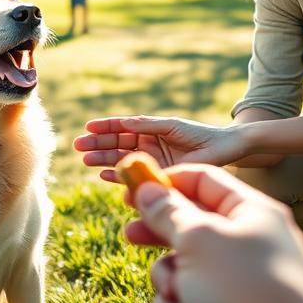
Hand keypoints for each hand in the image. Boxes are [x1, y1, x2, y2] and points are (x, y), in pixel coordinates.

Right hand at [73, 116, 241, 182]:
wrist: (223, 151)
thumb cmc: (201, 136)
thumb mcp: (172, 128)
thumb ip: (149, 128)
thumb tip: (125, 127)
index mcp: (151, 128)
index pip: (123, 126)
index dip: (105, 127)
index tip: (88, 127)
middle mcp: (147, 143)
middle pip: (117, 143)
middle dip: (98, 144)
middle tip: (79, 146)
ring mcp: (150, 159)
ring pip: (121, 158)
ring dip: (103, 159)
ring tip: (86, 160)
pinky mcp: (156, 175)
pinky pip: (133, 175)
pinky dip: (118, 175)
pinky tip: (104, 174)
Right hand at [126, 165, 302, 302]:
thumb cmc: (248, 297)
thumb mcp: (199, 242)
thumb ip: (169, 213)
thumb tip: (148, 189)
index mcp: (252, 214)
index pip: (204, 182)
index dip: (165, 184)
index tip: (128, 192)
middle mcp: (252, 247)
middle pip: (192, 230)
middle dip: (161, 243)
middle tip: (130, 240)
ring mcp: (246, 289)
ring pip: (188, 279)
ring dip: (174, 298)